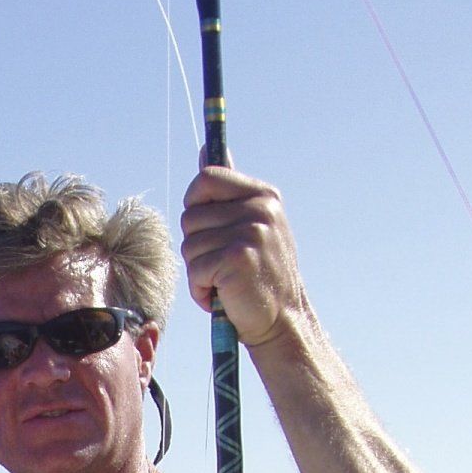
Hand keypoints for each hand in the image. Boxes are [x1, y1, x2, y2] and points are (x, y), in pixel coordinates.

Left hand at [180, 167, 304, 349]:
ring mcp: (250, 233)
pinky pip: (195, 270)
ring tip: (223, 282)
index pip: (206, 179)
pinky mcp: (237, 259)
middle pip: (190, 216)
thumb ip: (228, 192)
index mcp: (263, 195)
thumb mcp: (250, 226)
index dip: (194, 204)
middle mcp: (260, 209)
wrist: (282, 321)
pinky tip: (221, 296)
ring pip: (189, 245)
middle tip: (220, 265)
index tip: (206, 228)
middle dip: (196, 246)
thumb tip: (205, 151)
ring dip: (198, 271)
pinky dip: (200, 290)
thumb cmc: (259, 277)